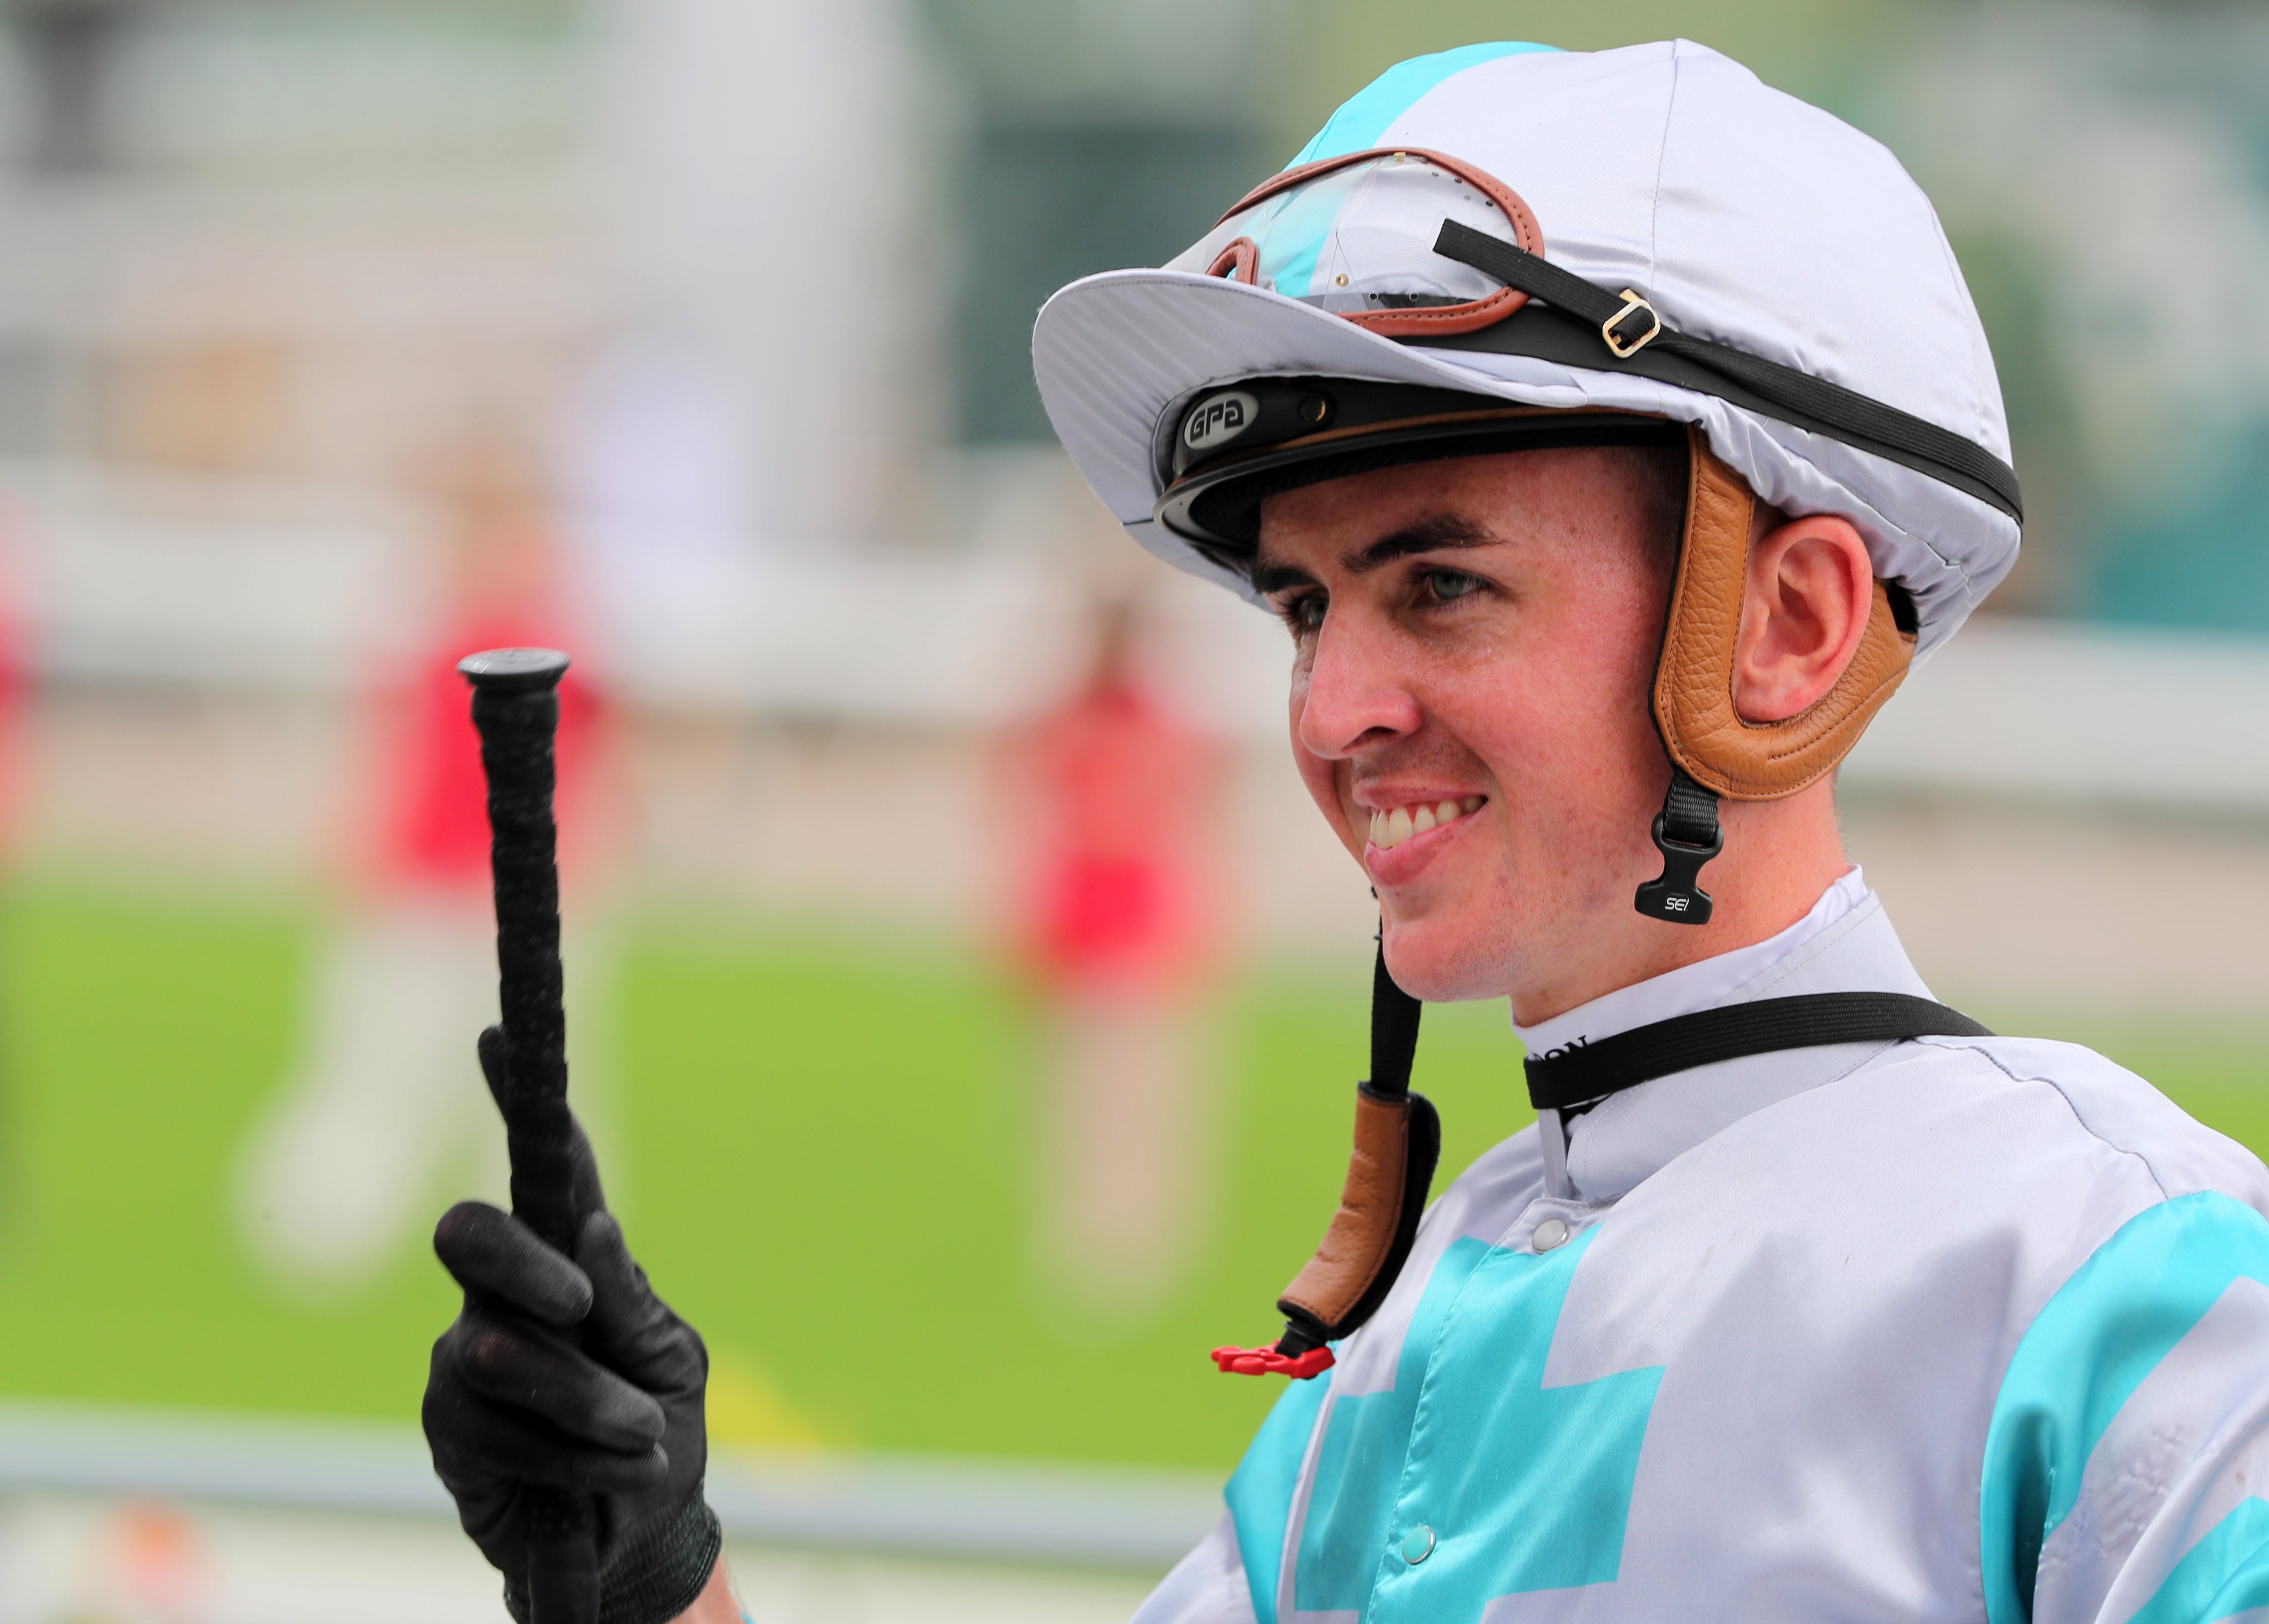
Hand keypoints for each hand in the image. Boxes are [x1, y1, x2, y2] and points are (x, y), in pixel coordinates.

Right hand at [423, 1031, 719, 1623]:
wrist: (643, 1531)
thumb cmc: (661, 1424)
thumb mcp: (672, 1357)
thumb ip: (630, 1297)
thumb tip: (592, 1224)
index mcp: (570, 1259)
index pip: (540, 1168)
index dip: (513, 1097)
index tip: (495, 1035)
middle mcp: (505, 1294)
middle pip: (469, 1236)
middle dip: (522, 1267)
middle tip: (578, 1310)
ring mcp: (465, 1358)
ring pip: (497, 1349)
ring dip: (588, 1401)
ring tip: (636, 1433)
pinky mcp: (448, 1427)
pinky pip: (494, 1427)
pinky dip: (569, 1454)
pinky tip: (604, 1471)